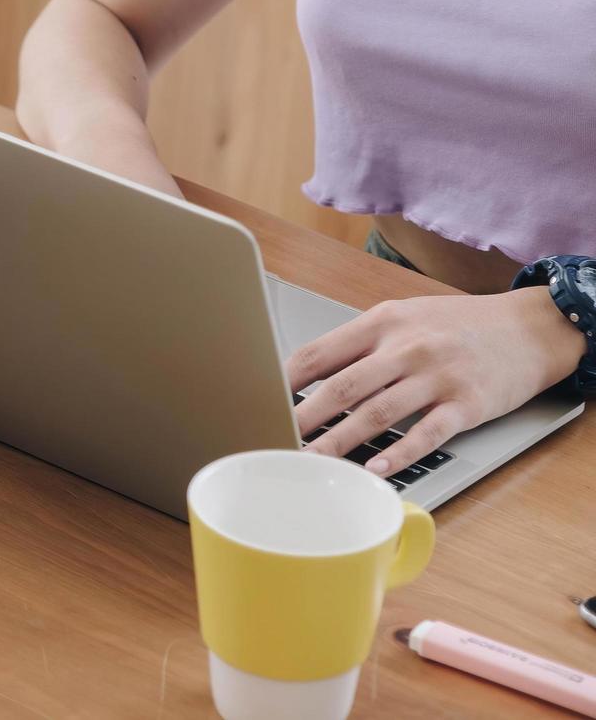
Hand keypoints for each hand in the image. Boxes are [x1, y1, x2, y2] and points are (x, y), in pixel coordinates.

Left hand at [291, 289, 583, 475]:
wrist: (530, 327)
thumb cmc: (457, 325)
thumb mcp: (404, 318)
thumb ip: (359, 344)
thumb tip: (304, 374)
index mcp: (382, 323)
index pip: (319, 353)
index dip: (282, 382)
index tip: (258, 404)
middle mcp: (407, 347)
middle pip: (341, 387)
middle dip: (302, 418)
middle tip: (273, 440)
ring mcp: (438, 376)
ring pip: (377, 413)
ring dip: (339, 442)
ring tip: (310, 463)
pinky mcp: (468, 404)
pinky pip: (427, 434)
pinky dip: (398, 454)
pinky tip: (375, 470)